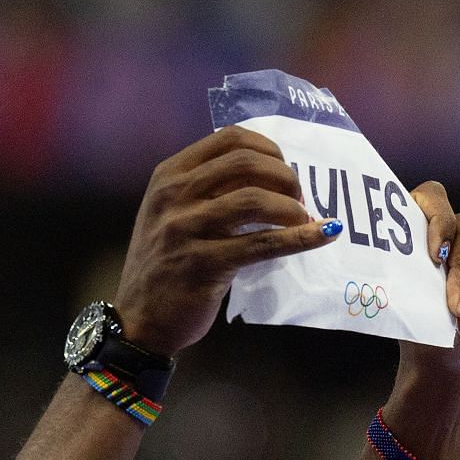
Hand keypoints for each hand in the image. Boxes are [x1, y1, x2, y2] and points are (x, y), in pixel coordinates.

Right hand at [113, 126, 339, 356]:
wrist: (138, 320)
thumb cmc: (163, 266)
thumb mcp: (171, 214)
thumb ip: (207, 190)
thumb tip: (268, 176)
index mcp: (169, 176)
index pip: (230, 139)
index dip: (268, 148)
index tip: (284, 169)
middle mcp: (173, 196)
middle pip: (246, 163)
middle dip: (284, 176)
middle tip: (298, 197)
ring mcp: (185, 230)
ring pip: (255, 200)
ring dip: (292, 206)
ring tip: (302, 219)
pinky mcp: (203, 265)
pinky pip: (263, 244)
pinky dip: (300, 238)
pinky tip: (321, 235)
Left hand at [401, 182, 459, 390]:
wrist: (443, 372)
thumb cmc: (418, 336)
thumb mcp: (407, 305)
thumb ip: (414, 278)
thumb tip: (420, 266)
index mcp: (419, 233)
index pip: (432, 197)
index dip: (439, 218)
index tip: (437, 255)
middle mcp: (452, 237)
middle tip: (454, 307)